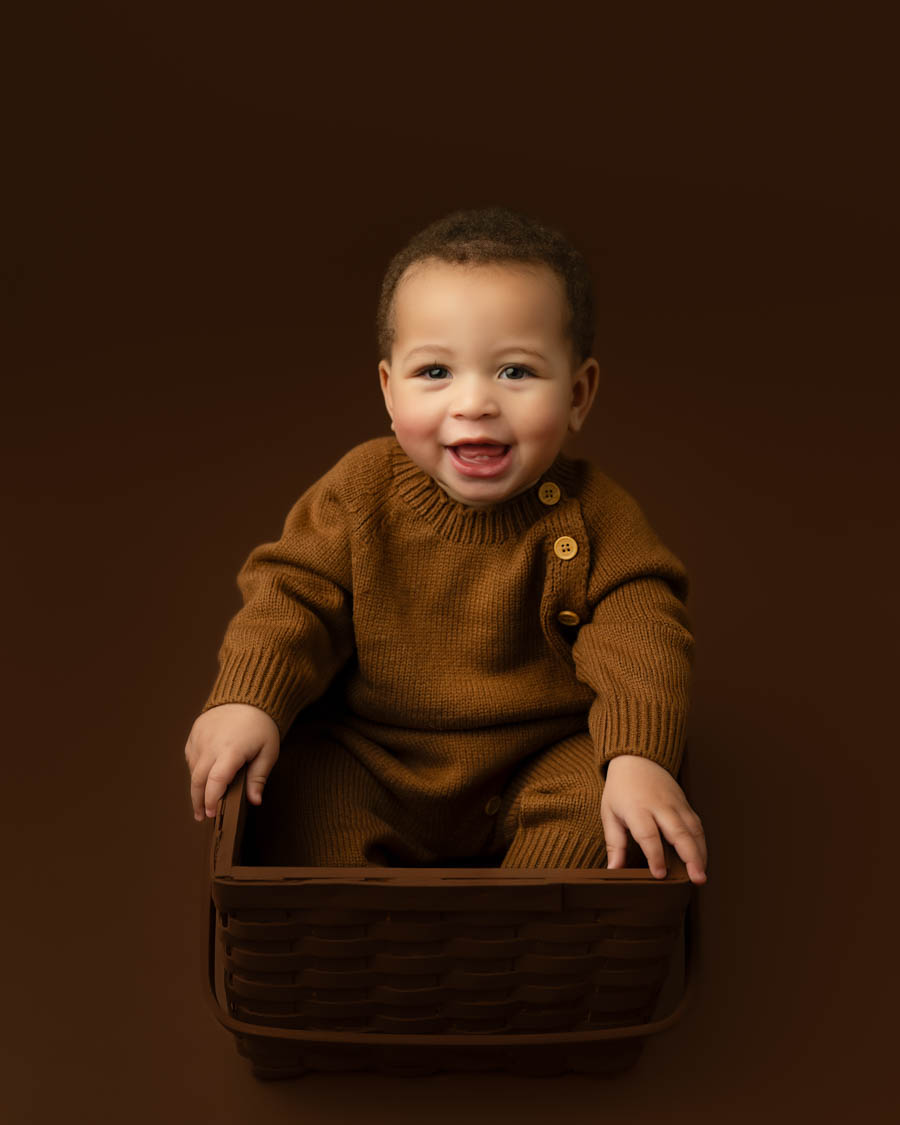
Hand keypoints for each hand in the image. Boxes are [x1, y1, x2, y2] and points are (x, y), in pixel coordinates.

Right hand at [184, 703, 280, 821]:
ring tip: (203, 801)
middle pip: (198, 779)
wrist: (249, 696)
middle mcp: (211, 744)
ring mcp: (200, 737)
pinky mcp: (195, 732)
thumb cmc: (262, 726)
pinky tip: (202, 777)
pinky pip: (191, 756)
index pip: (215, 781)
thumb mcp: (268, 751)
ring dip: (197, 786)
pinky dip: (195, 769)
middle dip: (198, 801)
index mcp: (231, 750)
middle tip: (202, 816)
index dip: (211, 800)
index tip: (211, 814)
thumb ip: (259, 777)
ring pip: (193, 769)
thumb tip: (254, 801)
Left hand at [601, 755, 707, 884]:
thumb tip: (614, 870)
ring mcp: (675, 804)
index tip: (659, 874)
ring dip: (700, 853)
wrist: (636, 759)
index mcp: (637, 808)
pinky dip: (701, 843)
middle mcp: (660, 806)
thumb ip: (614, 843)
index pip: (648, 835)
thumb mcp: (609, 813)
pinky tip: (701, 860)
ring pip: (693, 830)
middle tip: (697, 879)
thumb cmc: (620, 789)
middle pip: (679, 832)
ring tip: (702, 876)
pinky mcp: (685, 804)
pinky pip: (697, 825)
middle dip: (690, 857)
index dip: (655, 856)